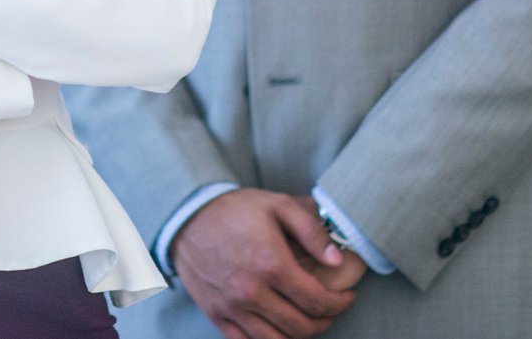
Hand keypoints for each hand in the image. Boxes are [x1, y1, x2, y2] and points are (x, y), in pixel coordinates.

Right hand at [171, 188, 363, 338]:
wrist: (186, 214)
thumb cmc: (235, 209)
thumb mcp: (278, 205)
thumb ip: (312, 231)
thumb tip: (337, 260)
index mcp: (271, 264)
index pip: (317, 301)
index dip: (339, 304)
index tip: (345, 297)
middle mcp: (251, 291)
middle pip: (301, 327)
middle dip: (324, 321)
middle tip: (329, 309)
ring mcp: (232, 306)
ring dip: (299, 336)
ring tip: (306, 320)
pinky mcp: (216, 314)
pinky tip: (277, 330)